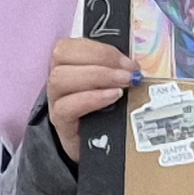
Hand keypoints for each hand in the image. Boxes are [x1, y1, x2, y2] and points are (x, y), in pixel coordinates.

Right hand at [46, 36, 138, 153]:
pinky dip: (91, 98)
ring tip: (123, 85)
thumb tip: (138, 65)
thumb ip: (119, 71)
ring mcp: (55, 101)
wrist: (96, 149)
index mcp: (68, 64)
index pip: (72, 44)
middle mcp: (58, 79)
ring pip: (60, 78)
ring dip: (96, 76)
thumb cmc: (105, 113)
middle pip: (63, 55)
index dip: (101, 49)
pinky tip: (112, 98)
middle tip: (129, 73)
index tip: (129, 62)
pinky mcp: (60, 122)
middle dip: (101, 59)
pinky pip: (66, 106)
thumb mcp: (113, 87)